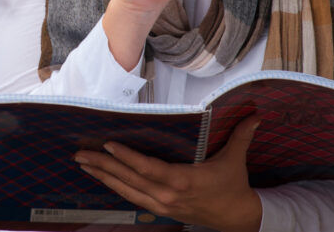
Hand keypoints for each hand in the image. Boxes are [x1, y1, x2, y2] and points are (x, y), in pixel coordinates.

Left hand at [73, 116, 262, 231]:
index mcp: (183, 181)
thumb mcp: (235, 160)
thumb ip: (241, 136)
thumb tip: (254, 114)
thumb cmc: (233, 185)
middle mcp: (167, 195)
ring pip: (125, 190)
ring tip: (82, 163)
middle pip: (129, 179)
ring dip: (102, 176)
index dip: (127, 158)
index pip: (148, 168)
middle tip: (79, 154)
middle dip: (102, 166)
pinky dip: (114, 186)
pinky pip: (131, 197)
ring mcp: (161, 205)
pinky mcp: (159, 209)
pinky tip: (101, 177)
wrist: (237, 219)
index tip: (108, 145)